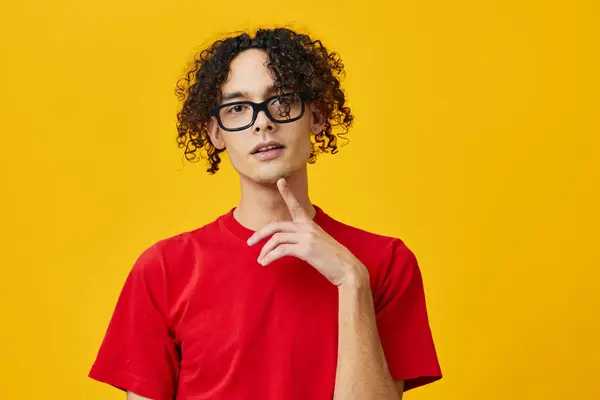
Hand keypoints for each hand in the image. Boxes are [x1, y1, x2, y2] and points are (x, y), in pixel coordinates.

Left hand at [247, 178, 367, 287]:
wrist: (347, 268)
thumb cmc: (333, 259)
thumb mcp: (319, 243)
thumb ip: (304, 239)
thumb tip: (289, 244)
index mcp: (310, 224)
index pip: (296, 205)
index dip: (287, 193)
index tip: (280, 181)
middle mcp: (307, 227)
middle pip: (276, 226)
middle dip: (260, 234)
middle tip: (250, 242)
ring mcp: (306, 237)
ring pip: (276, 238)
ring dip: (265, 250)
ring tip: (260, 260)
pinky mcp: (305, 249)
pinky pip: (280, 250)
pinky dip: (270, 256)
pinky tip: (265, 263)